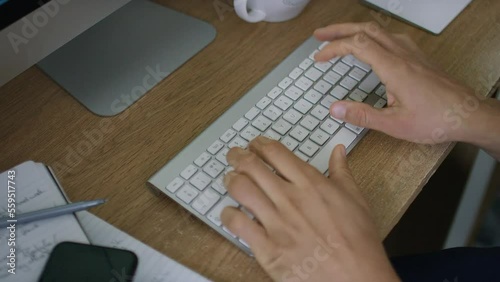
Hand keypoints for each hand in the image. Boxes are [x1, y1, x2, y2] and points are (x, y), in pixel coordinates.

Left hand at [221, 137, 399, 281]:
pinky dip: (227, 214)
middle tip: (234, 156)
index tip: (254, 144)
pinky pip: (236, 223)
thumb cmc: (358, 241)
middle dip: (237, 156)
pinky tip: (229, 213)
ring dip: (230, 180)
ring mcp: (277, 222)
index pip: (275, 152)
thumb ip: (342, 171)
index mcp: (310, 183)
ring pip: (240, 189)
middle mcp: (290, 198)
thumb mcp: (355, 199)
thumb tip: (338, 150)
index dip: (259, 144)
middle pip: (252, 166)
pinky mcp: (267, 247)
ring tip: (229, 179)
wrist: (357, 278)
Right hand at [314, 22, 481, 143]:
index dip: (333, 48)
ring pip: (379, 30)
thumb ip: (362, 115)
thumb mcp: (394, 124)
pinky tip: (372, 44)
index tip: (319, 57)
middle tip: (320, 35)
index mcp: (393, 67)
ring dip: (355, 29)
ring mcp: (412, 53)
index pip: (356, 45)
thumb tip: (335, 108)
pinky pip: (391, 36)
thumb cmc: (436, 120)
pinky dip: (373, 35)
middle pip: (365, 29)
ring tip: (340, 36)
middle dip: (338, 30)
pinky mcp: (419, 57)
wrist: (469, 114)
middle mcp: (402, 54)